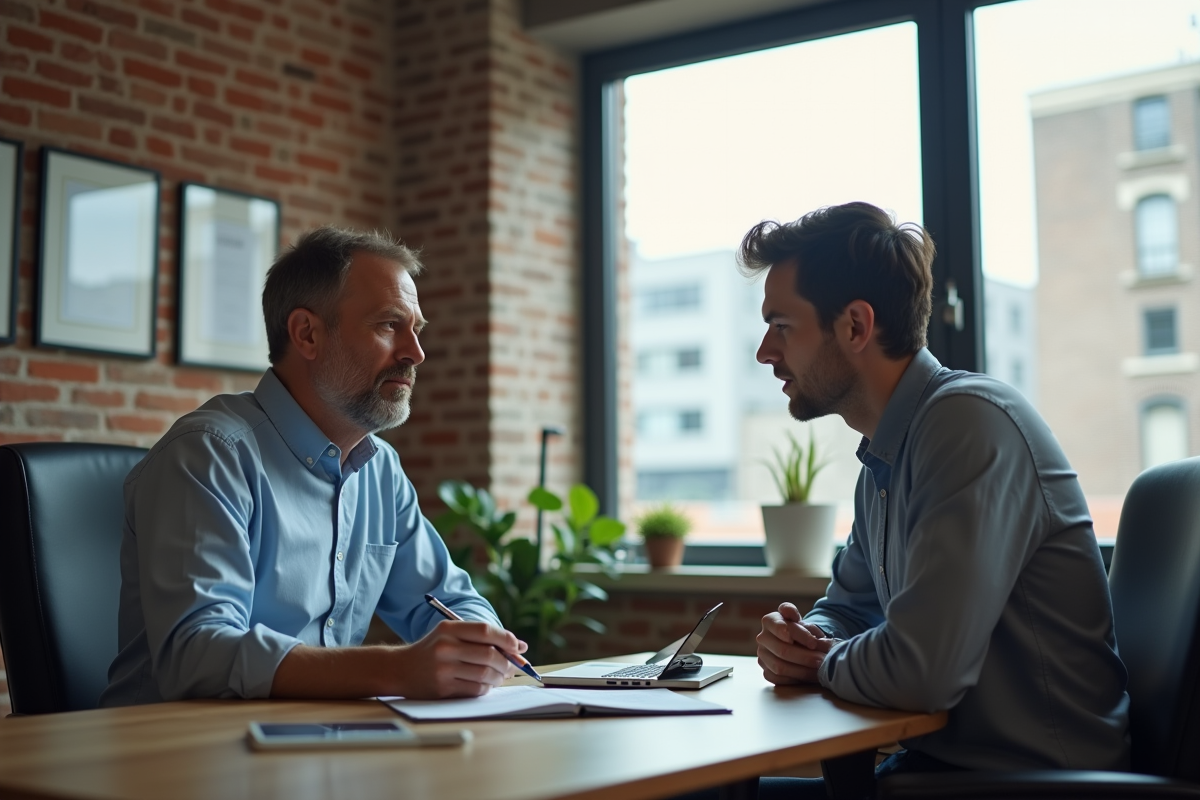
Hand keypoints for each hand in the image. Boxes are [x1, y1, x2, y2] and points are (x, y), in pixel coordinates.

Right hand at [393, 620, 528, 698]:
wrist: (399, 670)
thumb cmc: (432, 650)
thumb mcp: (451, 635)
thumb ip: (482, 637)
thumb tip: (520, 646)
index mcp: (449, 629)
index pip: (485, 631)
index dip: (506, 639)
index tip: (517, 647)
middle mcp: (446, 647)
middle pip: (489, 654)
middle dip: (506, 662)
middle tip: (511, 667)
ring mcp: (443, 669)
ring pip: (485, 674)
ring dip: (499, 677)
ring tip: (500, 676)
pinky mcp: (443, 688)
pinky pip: (476, 689)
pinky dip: (486, 688)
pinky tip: (486, 685)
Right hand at [757, 602, 836, 685]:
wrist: (799, 646)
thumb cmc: (803, 633)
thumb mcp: (806, 624)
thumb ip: (804, 624)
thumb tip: (800, 624)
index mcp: (770, 621)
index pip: (779, 625)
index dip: (797, 635)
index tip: (813, 643)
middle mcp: (763, 637)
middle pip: (782, 650)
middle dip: (804, 657)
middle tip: (821, 660)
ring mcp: (762, 655)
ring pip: (779, 666)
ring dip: (802, 670)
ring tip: (819, 670)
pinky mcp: (766, 671)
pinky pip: (778, 678)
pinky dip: (795, 679)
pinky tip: (808, 676)